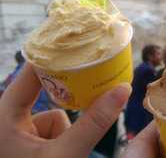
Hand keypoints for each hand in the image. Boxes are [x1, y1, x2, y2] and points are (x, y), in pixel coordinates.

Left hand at [0, 64, 131, 157]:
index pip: (31, 71)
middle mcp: (5, 118)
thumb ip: (94, 123)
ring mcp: (14, 132)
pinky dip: (58, 142)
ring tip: (58, 154)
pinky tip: (56, 157)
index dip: (57, 57)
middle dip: (68, 106)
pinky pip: (50, 131)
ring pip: (52, 117)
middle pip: (46, 94)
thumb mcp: (65, 154)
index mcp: (2, 115)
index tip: (83, 47)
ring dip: (63, 133)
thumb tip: (123, 90)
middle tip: (84, 105)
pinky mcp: (25, 143)